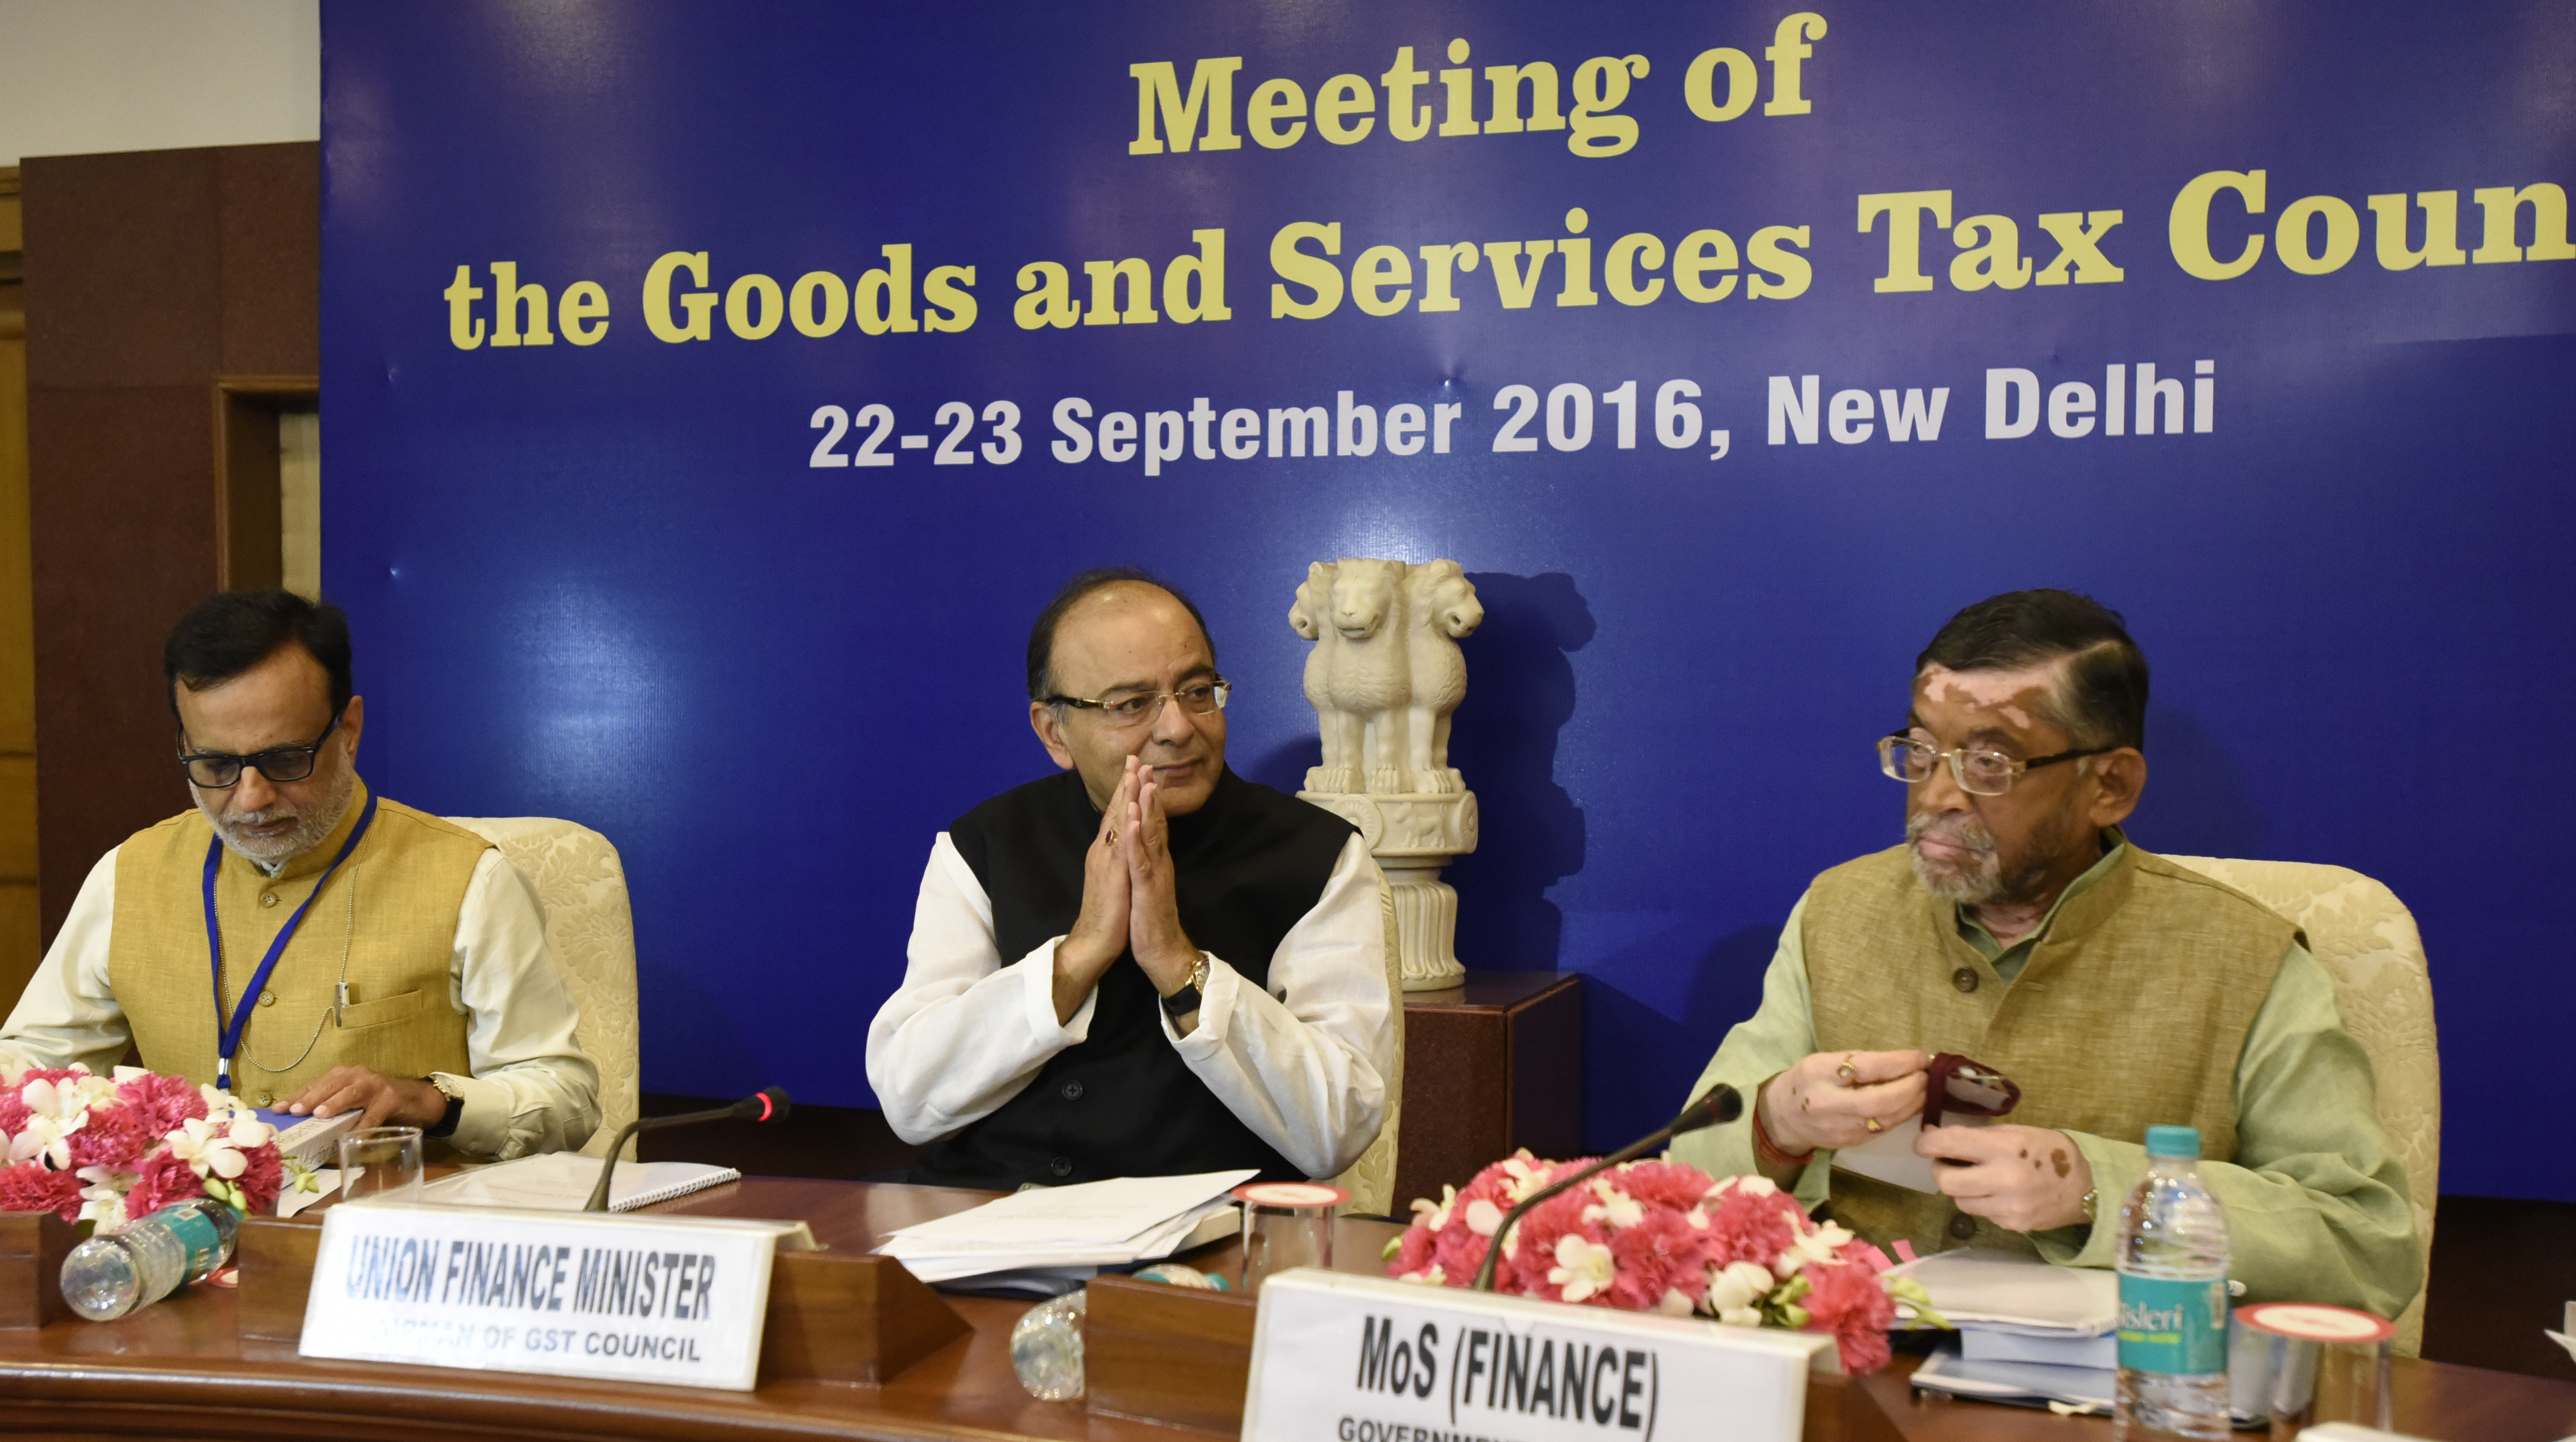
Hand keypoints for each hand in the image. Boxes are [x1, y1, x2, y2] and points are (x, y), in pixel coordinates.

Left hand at [283, 1066, 447, 1128]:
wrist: (417, 1099)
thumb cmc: (378, 1102)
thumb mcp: (352, 1100)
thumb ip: (332, 1106)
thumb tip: (301, 1124)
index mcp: (344, 1075)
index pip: (315, 1085)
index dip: (297, 1096)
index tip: (278, 1110)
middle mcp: (358, 1075)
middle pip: (331, 1085)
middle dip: (311, 1098)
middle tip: (295, 1111)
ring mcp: (376, 1085)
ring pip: (352, 1093)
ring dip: (335, 1103)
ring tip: (320, 1114)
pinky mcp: (392, 1098)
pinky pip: (374, 1114)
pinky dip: (363, 1125)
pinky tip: (353, 1135)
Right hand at [1052, 761, 1134, 1022]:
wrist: (1093, 942)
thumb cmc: (1107, 913)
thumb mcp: (1113, 877)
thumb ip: (1115, 857)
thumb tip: (1121, 841)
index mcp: (1106, 852)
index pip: (1117, 815)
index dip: (1126, 790)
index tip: (1134, 767)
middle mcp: (1104, 852)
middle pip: (1117, 811)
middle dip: (1127, 783)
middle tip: (1134, 756)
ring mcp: (1107, 863)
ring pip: (1119, 824)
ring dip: (1128, 796)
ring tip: (1135, 772)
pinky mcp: (1113, 878)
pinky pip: (1122, 850)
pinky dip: (1129, 829)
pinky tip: (1134, 812)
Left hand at [1125, 760, 1200, 1000]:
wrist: (1162, 952)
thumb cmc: (1150, 920)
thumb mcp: (1146, 883)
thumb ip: (1147, 860)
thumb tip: (1143, 841)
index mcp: (1154, 860)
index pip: (1151, 821)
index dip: (1145, 795)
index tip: (1139, 769)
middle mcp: (1158, 862)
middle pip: (1154, 820)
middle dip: (1146, 790)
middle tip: (1142, 761)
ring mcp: (1153, 874)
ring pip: (1150, 835)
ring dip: (1147, 807)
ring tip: (1143, 781)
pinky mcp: (1147, 890)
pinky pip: (1141, 861)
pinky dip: (1138, 839)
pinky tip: (1134, 822)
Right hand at [1760, 1049, 1928, 1155]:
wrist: (1784, 1117)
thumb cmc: (1808, 1081)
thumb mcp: (1824, 1061)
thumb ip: (1858, 1061)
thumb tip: (1903, 1061)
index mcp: (1819, 1074)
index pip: (1865, 1068)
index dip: (1898, 1063)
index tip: (1919, 1056)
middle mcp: (1828, 1103)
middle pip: (1879, 1100)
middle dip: (1911, 1087)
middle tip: (1927, 1075)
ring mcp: (1840, 1127)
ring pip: (1886, 1119)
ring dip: (1913, 1103)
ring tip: (1926, 1088)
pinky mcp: (1851, 1142)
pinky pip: (1884, 1129)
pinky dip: (1903, 1115)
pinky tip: (1913, 1104)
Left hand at [1917, 1122, 2093, 1232]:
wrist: (2087, 1188)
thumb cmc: (2049, 1152)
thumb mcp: (2017, 1132)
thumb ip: (1979, 1136)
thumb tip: (1937, 1137)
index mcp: (2005, 1147)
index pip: (1948, 1143)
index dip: (1927, 1142)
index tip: (1923, 1142)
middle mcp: (2004, 1178)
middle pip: (1945, 1181)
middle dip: (1940, 1169)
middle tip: (1947, 1162)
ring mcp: (2008, 1206)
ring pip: (1959, 1201)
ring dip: (1961, 1189)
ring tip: (1978, 1178)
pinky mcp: (2012, 1224)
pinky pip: (1981, 1214)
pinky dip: (1982, 1203)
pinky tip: (1998, 1193)